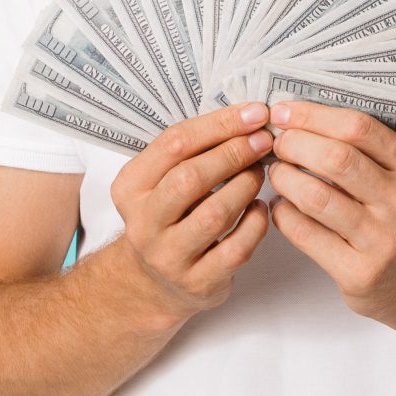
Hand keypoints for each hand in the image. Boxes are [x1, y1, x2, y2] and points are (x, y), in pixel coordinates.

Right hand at [105, 102, 273, 323]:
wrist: (154, 283)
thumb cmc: (170, 216)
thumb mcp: (163, 181)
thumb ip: (195, 150)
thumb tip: (250, 116)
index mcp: (131, 187)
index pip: (174, 144)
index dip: (219, 124)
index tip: (255, 113)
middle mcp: (143, 223)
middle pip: (191, 177)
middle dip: (234, 153)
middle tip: (264, 140)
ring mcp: (169, 256)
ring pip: (215, 214)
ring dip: (247, 186)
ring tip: (260, 172)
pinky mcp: (198, 282)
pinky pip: (236, 248)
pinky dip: (256, 223)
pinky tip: (261, 208)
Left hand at [266, 101, 395, 333]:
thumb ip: (364, 149)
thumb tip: (299, 117)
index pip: (358, 127)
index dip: (313, 116)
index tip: (284, 111)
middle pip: (336, 158)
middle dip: (294, 144)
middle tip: (278, 145)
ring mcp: (383, 239)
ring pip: (316, 196)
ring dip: (284, 179)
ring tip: (277, 174)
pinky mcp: (359, 271)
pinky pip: (306, 233)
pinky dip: (283, 214)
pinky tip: (281, 207)